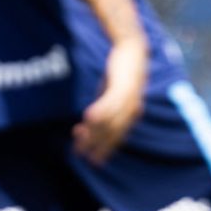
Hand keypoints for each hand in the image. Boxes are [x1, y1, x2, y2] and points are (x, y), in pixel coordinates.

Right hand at [73, 34, 147, 164]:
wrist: (132, 50)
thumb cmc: (121, 72)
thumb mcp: (112, 94)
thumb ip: (105, 109)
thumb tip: (90, 123)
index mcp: (131, 112)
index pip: (117, 136)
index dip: (104, 149)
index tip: (92, 161)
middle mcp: (131, 108)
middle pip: (112, 132)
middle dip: (95, 144)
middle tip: (79, 152)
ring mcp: (128, 98)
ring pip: (110, 119)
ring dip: (94, 130)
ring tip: (79, 138)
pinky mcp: (122, 85)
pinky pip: (110, 101)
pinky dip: (99, 111)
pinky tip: (86, 117)